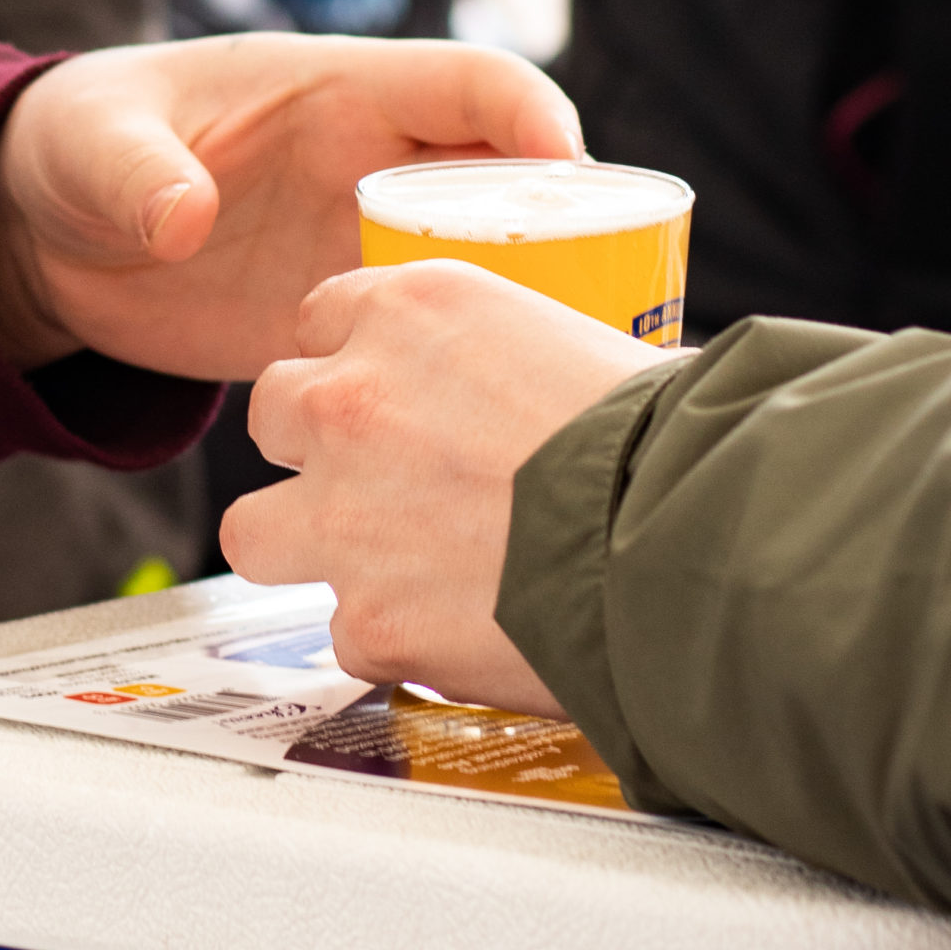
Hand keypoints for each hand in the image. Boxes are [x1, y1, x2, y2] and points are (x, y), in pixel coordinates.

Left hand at [0, 33, 584, 377]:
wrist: (41, 238)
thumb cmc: (73, 146)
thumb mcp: (95, 144)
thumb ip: (139, 173)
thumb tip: (182, 218)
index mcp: (341, 95)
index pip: (473, 87)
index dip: (535, 118)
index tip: (575, 171)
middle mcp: (376, 170)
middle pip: (512, 191)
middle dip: (570, 238)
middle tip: (591, 308)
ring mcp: (366, 252)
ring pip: (486, 276)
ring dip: (529, 319)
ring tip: (562, 390)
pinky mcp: (343, 327)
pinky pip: (425, 349)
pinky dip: (464, 383)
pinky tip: (489, 439)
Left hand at [220, 260, 672, 709]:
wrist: (694, 542)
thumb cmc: (672, 440)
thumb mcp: (575, 342)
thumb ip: (498, 361)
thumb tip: (508, 393)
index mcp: (412, 309)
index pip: (323, 320)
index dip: (357, 365)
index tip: (388, 397)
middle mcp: (354, 399)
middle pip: (274, 413)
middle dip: (318, 450)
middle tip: (385, 483)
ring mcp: (344, 513)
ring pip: (256, 528)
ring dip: (309, 546)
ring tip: (385, 569)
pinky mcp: (368, 617)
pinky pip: (346, 631)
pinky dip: (394, 640)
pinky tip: (460, 635)